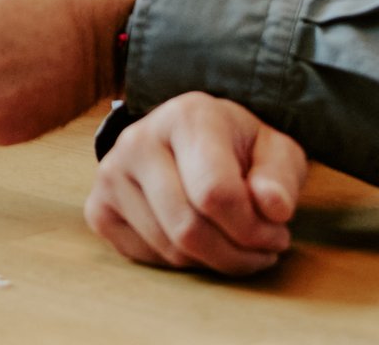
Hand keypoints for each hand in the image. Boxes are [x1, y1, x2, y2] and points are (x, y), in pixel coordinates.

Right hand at [85, 93, 306, 275]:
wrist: (189, 139)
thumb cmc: (238, 147)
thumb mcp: (276, 150)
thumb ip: (280, 178)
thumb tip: (273, 208)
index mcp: (186, 117)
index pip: (215, 194)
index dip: (254, 229)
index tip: (277, 232)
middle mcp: (137, 140)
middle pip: (188, 229)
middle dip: (236, 255)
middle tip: (262, 249)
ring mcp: (110, 173)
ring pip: (170, 249)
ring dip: (213, 262)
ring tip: (235, 243)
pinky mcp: (98, 206)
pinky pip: (145, 257)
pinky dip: (180, 262)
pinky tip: (198, 241)